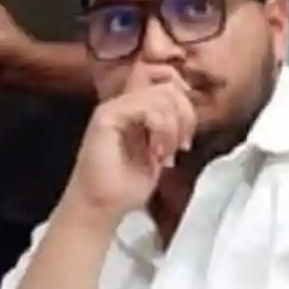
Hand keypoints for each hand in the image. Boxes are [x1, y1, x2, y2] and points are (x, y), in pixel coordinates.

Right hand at [61, 68, 196, 227]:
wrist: (100, 208)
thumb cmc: (125, 187)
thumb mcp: (159, 152)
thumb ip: (169, 128)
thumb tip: (189, 113)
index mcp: (134, 109)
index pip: (164, 80)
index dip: (184, 100)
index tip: (188, 135)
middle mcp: (122, 103)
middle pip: (168, 85)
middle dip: (185, 116)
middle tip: (182, 147)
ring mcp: (113, 108)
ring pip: (161, 94)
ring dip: (174, 127)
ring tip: (167, 154)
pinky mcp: (107, 117)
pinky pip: (146, 107)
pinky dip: (161, 130)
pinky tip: (157, 154)